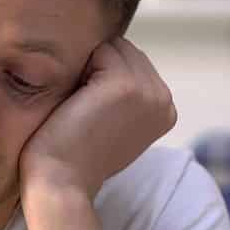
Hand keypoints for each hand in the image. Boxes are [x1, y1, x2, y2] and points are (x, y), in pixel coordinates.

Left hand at [19, 37, 176, 198]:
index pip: (134, 64)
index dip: (105, 79)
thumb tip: (109, 55)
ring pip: (113, 48)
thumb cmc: (77, 155)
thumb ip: (125, 96)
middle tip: (85, 110)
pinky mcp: (125, 84)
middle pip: (125, 50)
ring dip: (89, 68)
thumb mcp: (115, 124)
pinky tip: (77, 102)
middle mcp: (164, 99)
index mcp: (166, 110)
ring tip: (82, 106)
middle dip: (99, 68)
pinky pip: (98, 50)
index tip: (95, 113)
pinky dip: (80, 70)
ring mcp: (148, 91)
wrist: (63, 181)